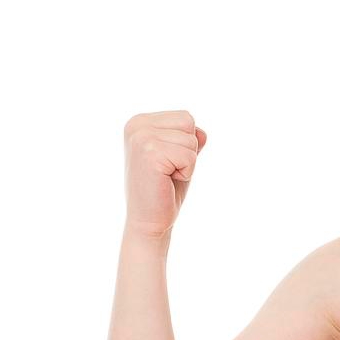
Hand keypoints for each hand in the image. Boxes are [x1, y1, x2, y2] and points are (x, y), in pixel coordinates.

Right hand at [122, 110, 206, 238]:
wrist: (147, 221)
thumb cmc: (164, 190)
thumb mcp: (178, 157)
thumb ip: (188, 140)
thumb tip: (202, 133)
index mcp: (140, 122)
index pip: (185, 117)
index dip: (186, 144)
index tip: (167, 162)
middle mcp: (137, 125)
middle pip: (189, 122)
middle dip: (188, 150)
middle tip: (168, 170)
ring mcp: (141, 137)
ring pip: (191, 140)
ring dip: (187, 163)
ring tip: (166, 176)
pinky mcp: (150, 152)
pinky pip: (190, 156)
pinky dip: (187, 171)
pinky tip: (167, 181)